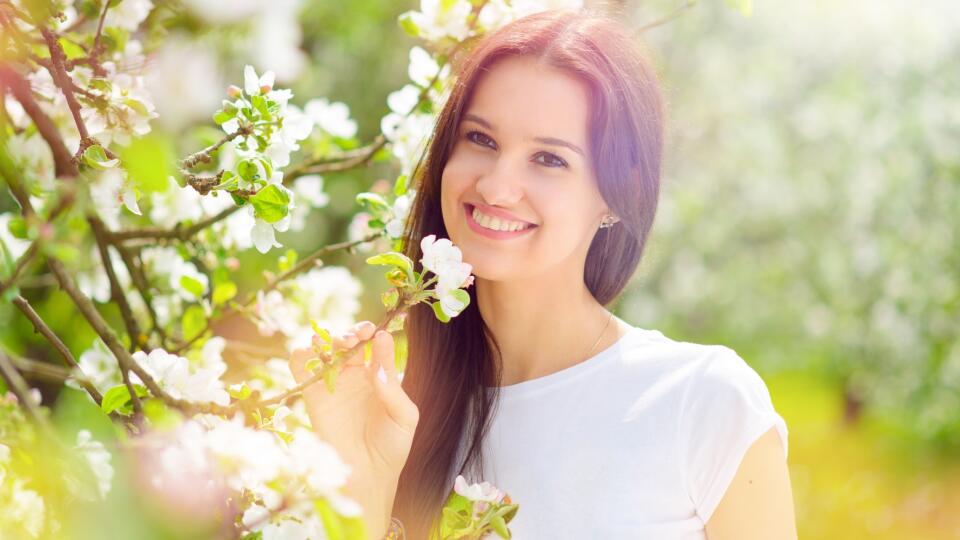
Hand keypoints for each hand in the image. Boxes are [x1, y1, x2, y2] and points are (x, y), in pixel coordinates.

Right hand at [288, 322, 418, 527]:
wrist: (368, 476)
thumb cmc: (392, 447)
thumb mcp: (404, 416)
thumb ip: (393, 385)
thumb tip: (381, 350)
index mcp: (378, 377)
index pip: (374, 346)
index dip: (374, 334)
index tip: (376, 332)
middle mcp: (354, 377)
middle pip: (347, 343)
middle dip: (350, 333)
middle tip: (356, 337)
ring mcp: (332, 386)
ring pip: (324, 351)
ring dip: (327, 340)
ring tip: (338, 344)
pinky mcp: (312, 398)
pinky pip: (301, 369)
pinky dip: (301, 354)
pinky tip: (311, 352)